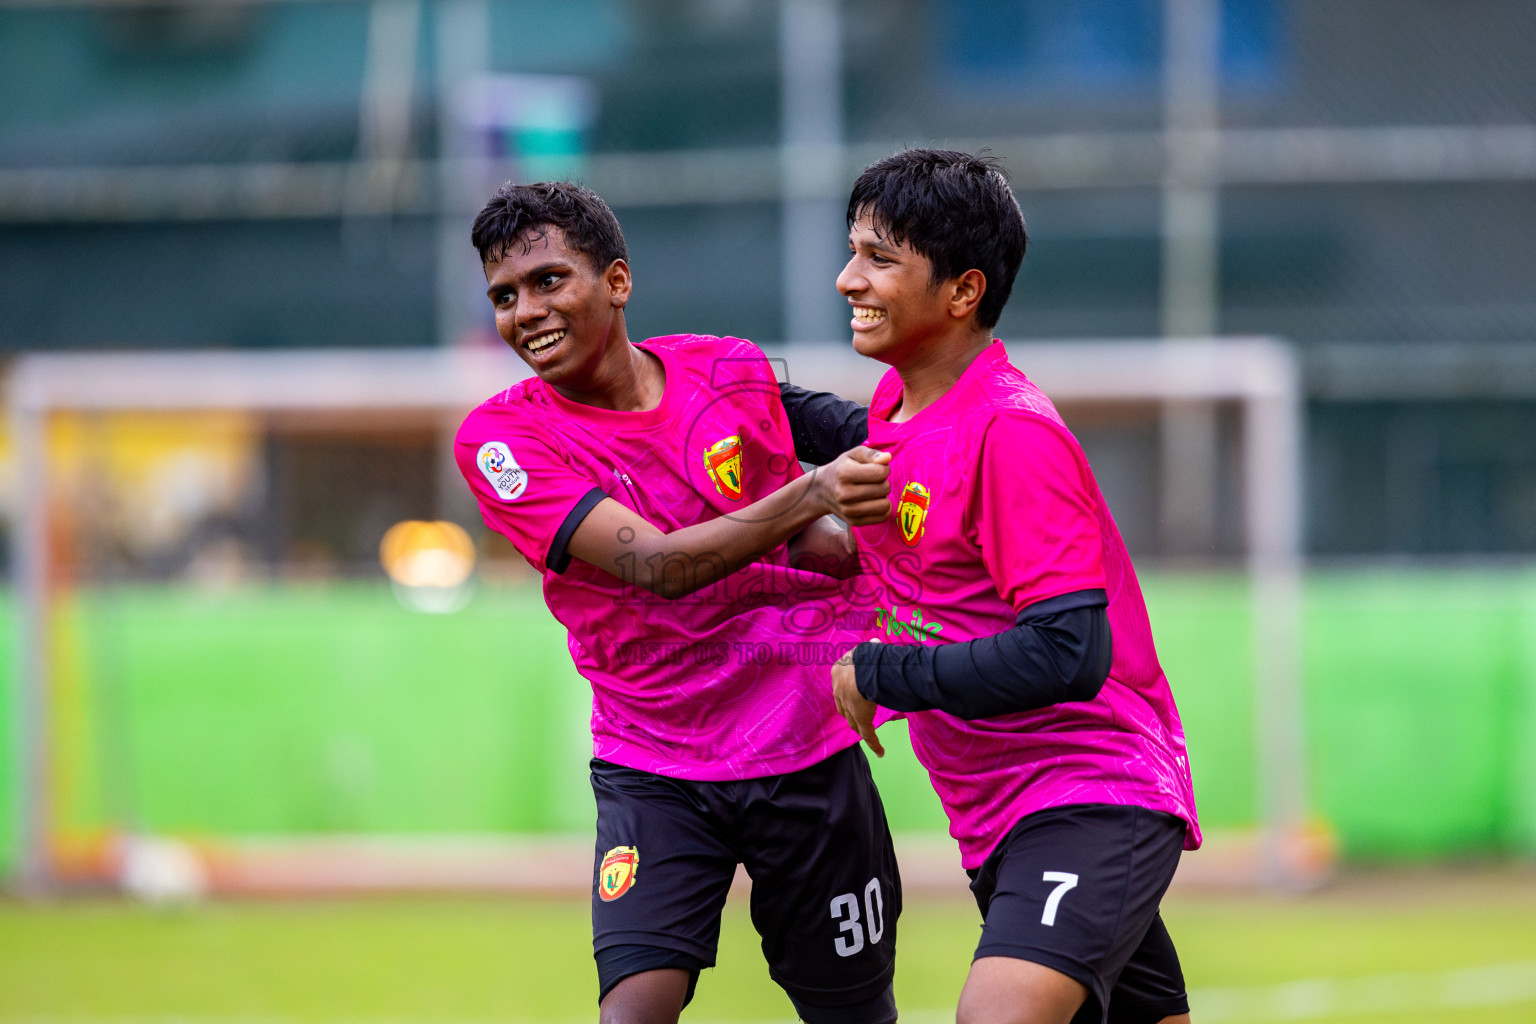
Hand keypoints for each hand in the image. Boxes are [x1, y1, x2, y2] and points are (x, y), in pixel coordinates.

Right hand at [813, 446, 891, 525]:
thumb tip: (887, 458)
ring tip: (873, 492)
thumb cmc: (842, 469)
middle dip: (883, 482)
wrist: (822, 490)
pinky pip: (882, 517)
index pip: (880, 472)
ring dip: (883, 497)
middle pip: (884, 489)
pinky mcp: (853, 521)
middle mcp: (844, 493)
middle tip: (873, 481)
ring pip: (884, 505)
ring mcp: (848, 510)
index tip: (876, 469)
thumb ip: (872, 454)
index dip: (884, 469)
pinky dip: (883, 509)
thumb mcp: (854, 455)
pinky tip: (874, 502)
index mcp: (844, 473)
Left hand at [832, 642, 883, 756]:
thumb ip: (870, 648)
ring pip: (854, 721)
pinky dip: (874, 743)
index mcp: (838, 672)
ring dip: (859, 726)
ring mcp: (850, 707)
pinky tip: (881, 752)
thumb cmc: (865, 655)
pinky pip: (869, 734)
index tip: (854, 694)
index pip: (841, 686)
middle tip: (857, 715)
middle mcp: (839, 690)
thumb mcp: (865, 649)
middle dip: (849, 711)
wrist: (863, 669)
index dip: (847, 692)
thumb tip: (876, 644)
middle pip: (843, 706)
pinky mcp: (862, 719)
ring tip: (866, 731)